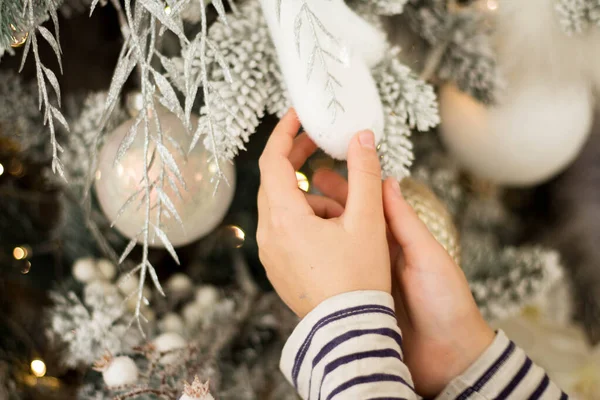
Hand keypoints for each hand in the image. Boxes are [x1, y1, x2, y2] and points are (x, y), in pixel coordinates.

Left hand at [256, 109, 390, 317]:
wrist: (350, 331)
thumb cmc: (359, 278)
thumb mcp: (367, 221)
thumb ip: (365, 174)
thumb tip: (362, 137)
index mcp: (284, 218)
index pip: (272, 161)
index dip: (285, 133)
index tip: (299, 116)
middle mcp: (268, 235)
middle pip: (275, 183)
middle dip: (297, 160)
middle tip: (320, 144)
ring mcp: (270, 254)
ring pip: (284, 208)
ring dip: (311, 197)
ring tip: (346, 212)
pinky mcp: (279, 267)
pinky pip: (286, 229)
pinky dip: (306, 219)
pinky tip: (336, 233)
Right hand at [312, 170, 494, 396]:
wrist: (447, 357)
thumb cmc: (446, 303)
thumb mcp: (428, 257)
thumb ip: (406, 222)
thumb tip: (389, 182)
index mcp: (396, 242)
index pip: (366, 207)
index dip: (345, 189)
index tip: (322, 171)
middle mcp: (376, 257)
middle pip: (345, 225)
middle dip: (322, 205)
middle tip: (298, 186)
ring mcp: (363, 279)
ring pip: (334, 249)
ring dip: (315, 231)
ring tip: (290, 215)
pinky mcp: (356, 301)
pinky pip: (332, 277)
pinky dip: (315, 263)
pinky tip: (296, 253)